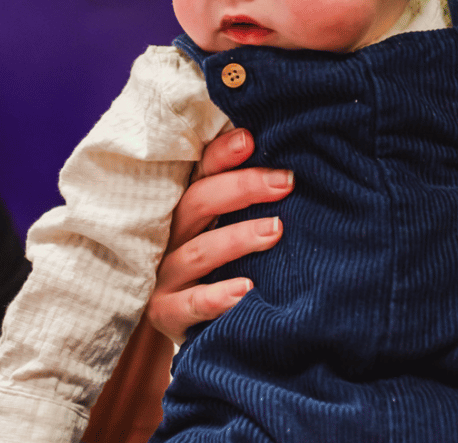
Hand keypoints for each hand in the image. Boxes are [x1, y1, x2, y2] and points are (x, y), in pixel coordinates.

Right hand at [145, 128, 293, 342]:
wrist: (180, 316)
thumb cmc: (216, 261)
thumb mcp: (224, 223)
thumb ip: (246, 199)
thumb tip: (290, 172)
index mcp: (187, 205)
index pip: (201, 170)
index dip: (222, 153)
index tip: (250, 140)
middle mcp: (172, 233)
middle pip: (199, 201)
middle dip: (242, 188)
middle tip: (284, 182)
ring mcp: (166, 273)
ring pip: (198, 250)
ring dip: (237, 238)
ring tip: (275, 230)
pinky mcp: (166, 311)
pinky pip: (190, 304)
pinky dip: (217, 297)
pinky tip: (247, 290)